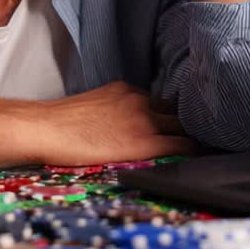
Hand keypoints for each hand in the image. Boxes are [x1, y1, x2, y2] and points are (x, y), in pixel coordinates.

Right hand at [28, 82, 198, 164]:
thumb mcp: (95, 105)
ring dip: (192, 135)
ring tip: (205, 146)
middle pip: (178, 110)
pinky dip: (192, 150)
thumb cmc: (60, 124)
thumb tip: (123, 126)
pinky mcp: (143, 142)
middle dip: (188, 122)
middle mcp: (139, 100)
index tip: (181, 123)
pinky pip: (180, 145)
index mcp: (126, 91)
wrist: (45, 128)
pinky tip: (199, 157)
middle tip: (201, 135)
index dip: (174, 114)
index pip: (162, 101)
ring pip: (183, 126)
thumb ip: (116, 110)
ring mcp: (143, 120)